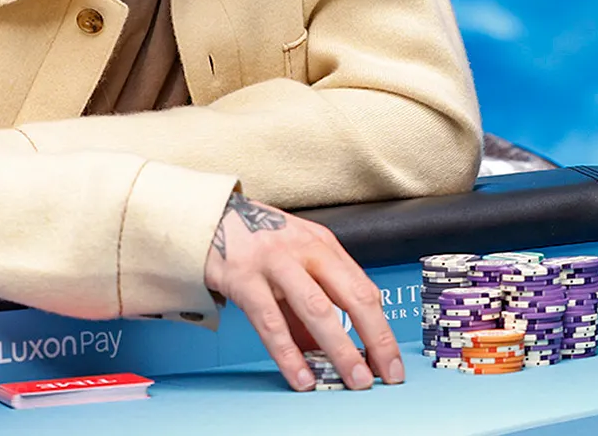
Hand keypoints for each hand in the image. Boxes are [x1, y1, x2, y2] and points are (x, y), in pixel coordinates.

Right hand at [204, 192, 402, 392]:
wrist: (207, 218)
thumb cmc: (256, 241)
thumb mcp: (294, 260)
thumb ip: (314, 299)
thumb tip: (330, 351)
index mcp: (322, 244)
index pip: (364, 289)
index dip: (382, 328)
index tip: (391, 360)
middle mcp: (304, 250)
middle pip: (352, 296)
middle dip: (376, 339)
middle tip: (386, 373)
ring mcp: (275, 263)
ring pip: (317, 310)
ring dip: (341, 349)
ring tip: (354, 378)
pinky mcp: (245, 279)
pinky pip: (271, 324)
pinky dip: (290, 355)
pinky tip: (302, 377)